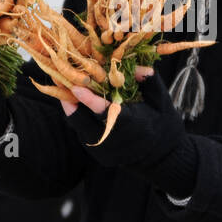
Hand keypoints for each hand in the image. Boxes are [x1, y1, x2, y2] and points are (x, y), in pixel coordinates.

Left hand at [59, 68, 194, 196]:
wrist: (162, 157)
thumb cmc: (163, 123)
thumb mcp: (161, 100)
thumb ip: (149, 81)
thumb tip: (134, 64)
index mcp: (135, 126)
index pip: (109, 113)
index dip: (91, 100)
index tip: (76, 87)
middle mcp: (116, 141)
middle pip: (85, 121)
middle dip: (70, 100)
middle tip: (59, 78)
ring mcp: (105, 151)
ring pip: (80, 126)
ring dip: (71, 106)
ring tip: (61, 84)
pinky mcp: (99, 155)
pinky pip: (83, 132)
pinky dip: (79, 116)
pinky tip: (74, 100)